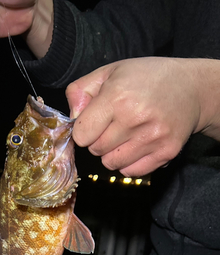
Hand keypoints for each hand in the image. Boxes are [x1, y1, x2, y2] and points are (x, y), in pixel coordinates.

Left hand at [66, 57, 204, 176]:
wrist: (192, 88)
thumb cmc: (146, 78)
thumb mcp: (110, 72)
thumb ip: (81, 91)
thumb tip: (72, 117)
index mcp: (117, 96)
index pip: (81, 134)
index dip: (83, 130)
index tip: (93, 122)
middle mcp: (135, 118)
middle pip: (95, 150)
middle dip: (98, 140)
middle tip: (113, 126)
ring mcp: (152, 137)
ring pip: (111, 164)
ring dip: (113, 153)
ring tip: (126, 135)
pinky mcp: (165, 152)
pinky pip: (130, 172)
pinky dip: (129, 163)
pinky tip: (137, 145)